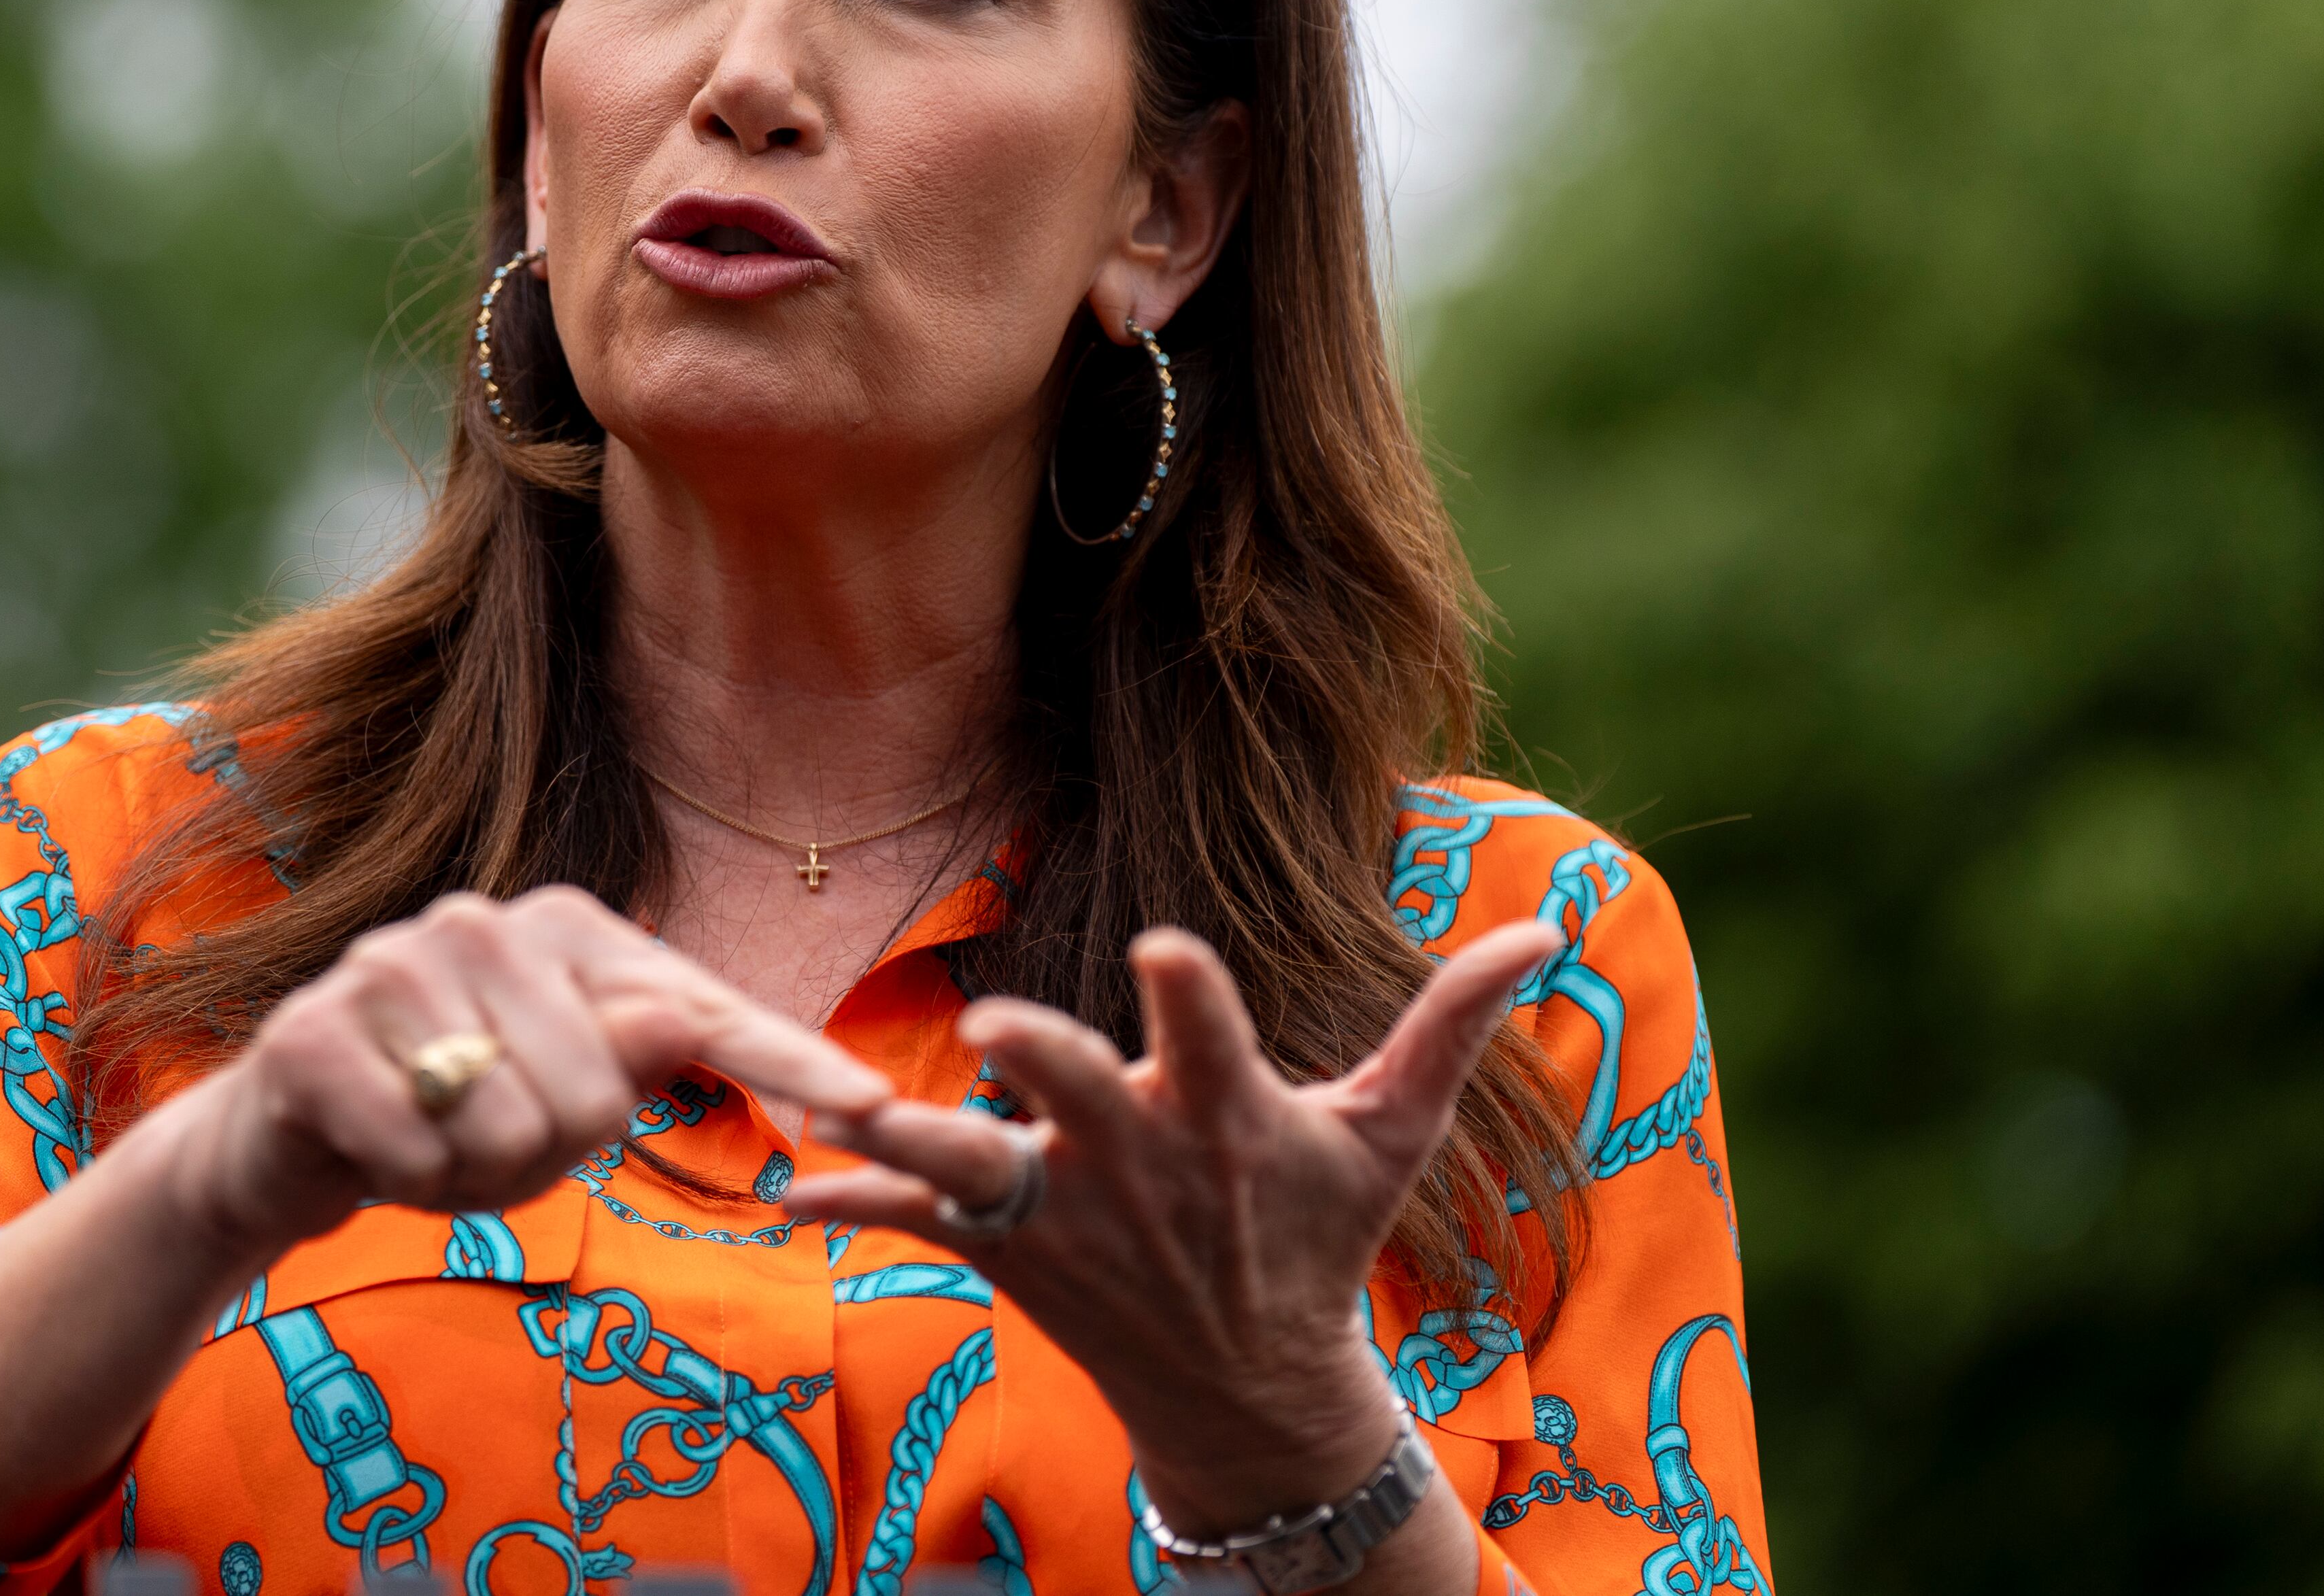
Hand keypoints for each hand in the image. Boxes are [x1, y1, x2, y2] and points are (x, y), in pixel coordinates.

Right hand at [159, 885, 893, 1265]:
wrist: (287, 1131)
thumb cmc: (454, 1108)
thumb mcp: (563, 1089)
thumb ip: (638, 1057)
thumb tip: (682, 1022)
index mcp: (566, 930)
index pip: (705, 1009)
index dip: (793, 1063)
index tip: (877, 1106)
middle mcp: (484, 923)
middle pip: (599, 1100)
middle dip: (550, 1158)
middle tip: (489, 1145)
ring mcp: (393, 965)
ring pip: (511, 1132)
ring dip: (475, 1177)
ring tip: (436, 1141)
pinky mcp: (316, 1033)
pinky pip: (417, 1152)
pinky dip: (406, 1180)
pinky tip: (376, 1146)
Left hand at [786, 917, 1561, 1558]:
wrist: (1256, 1395)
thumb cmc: (1321, 1237)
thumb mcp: (1394, 1134)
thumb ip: (1453, 1022)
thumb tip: (1546, 927)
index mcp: (1229, 1119)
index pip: (1210, 1039)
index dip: (1187, 995)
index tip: (1157, 948)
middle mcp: (1140, 1164)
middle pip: (1082, 1101)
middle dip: (1042, 1067)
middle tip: (992, 1031)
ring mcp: (1067, 1211)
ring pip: (979, 1167)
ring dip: (913, 1142)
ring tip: (845, 1114)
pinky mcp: (1007, 1247)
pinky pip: (913, 1224)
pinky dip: (846, 1206)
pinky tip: (777, 1193)